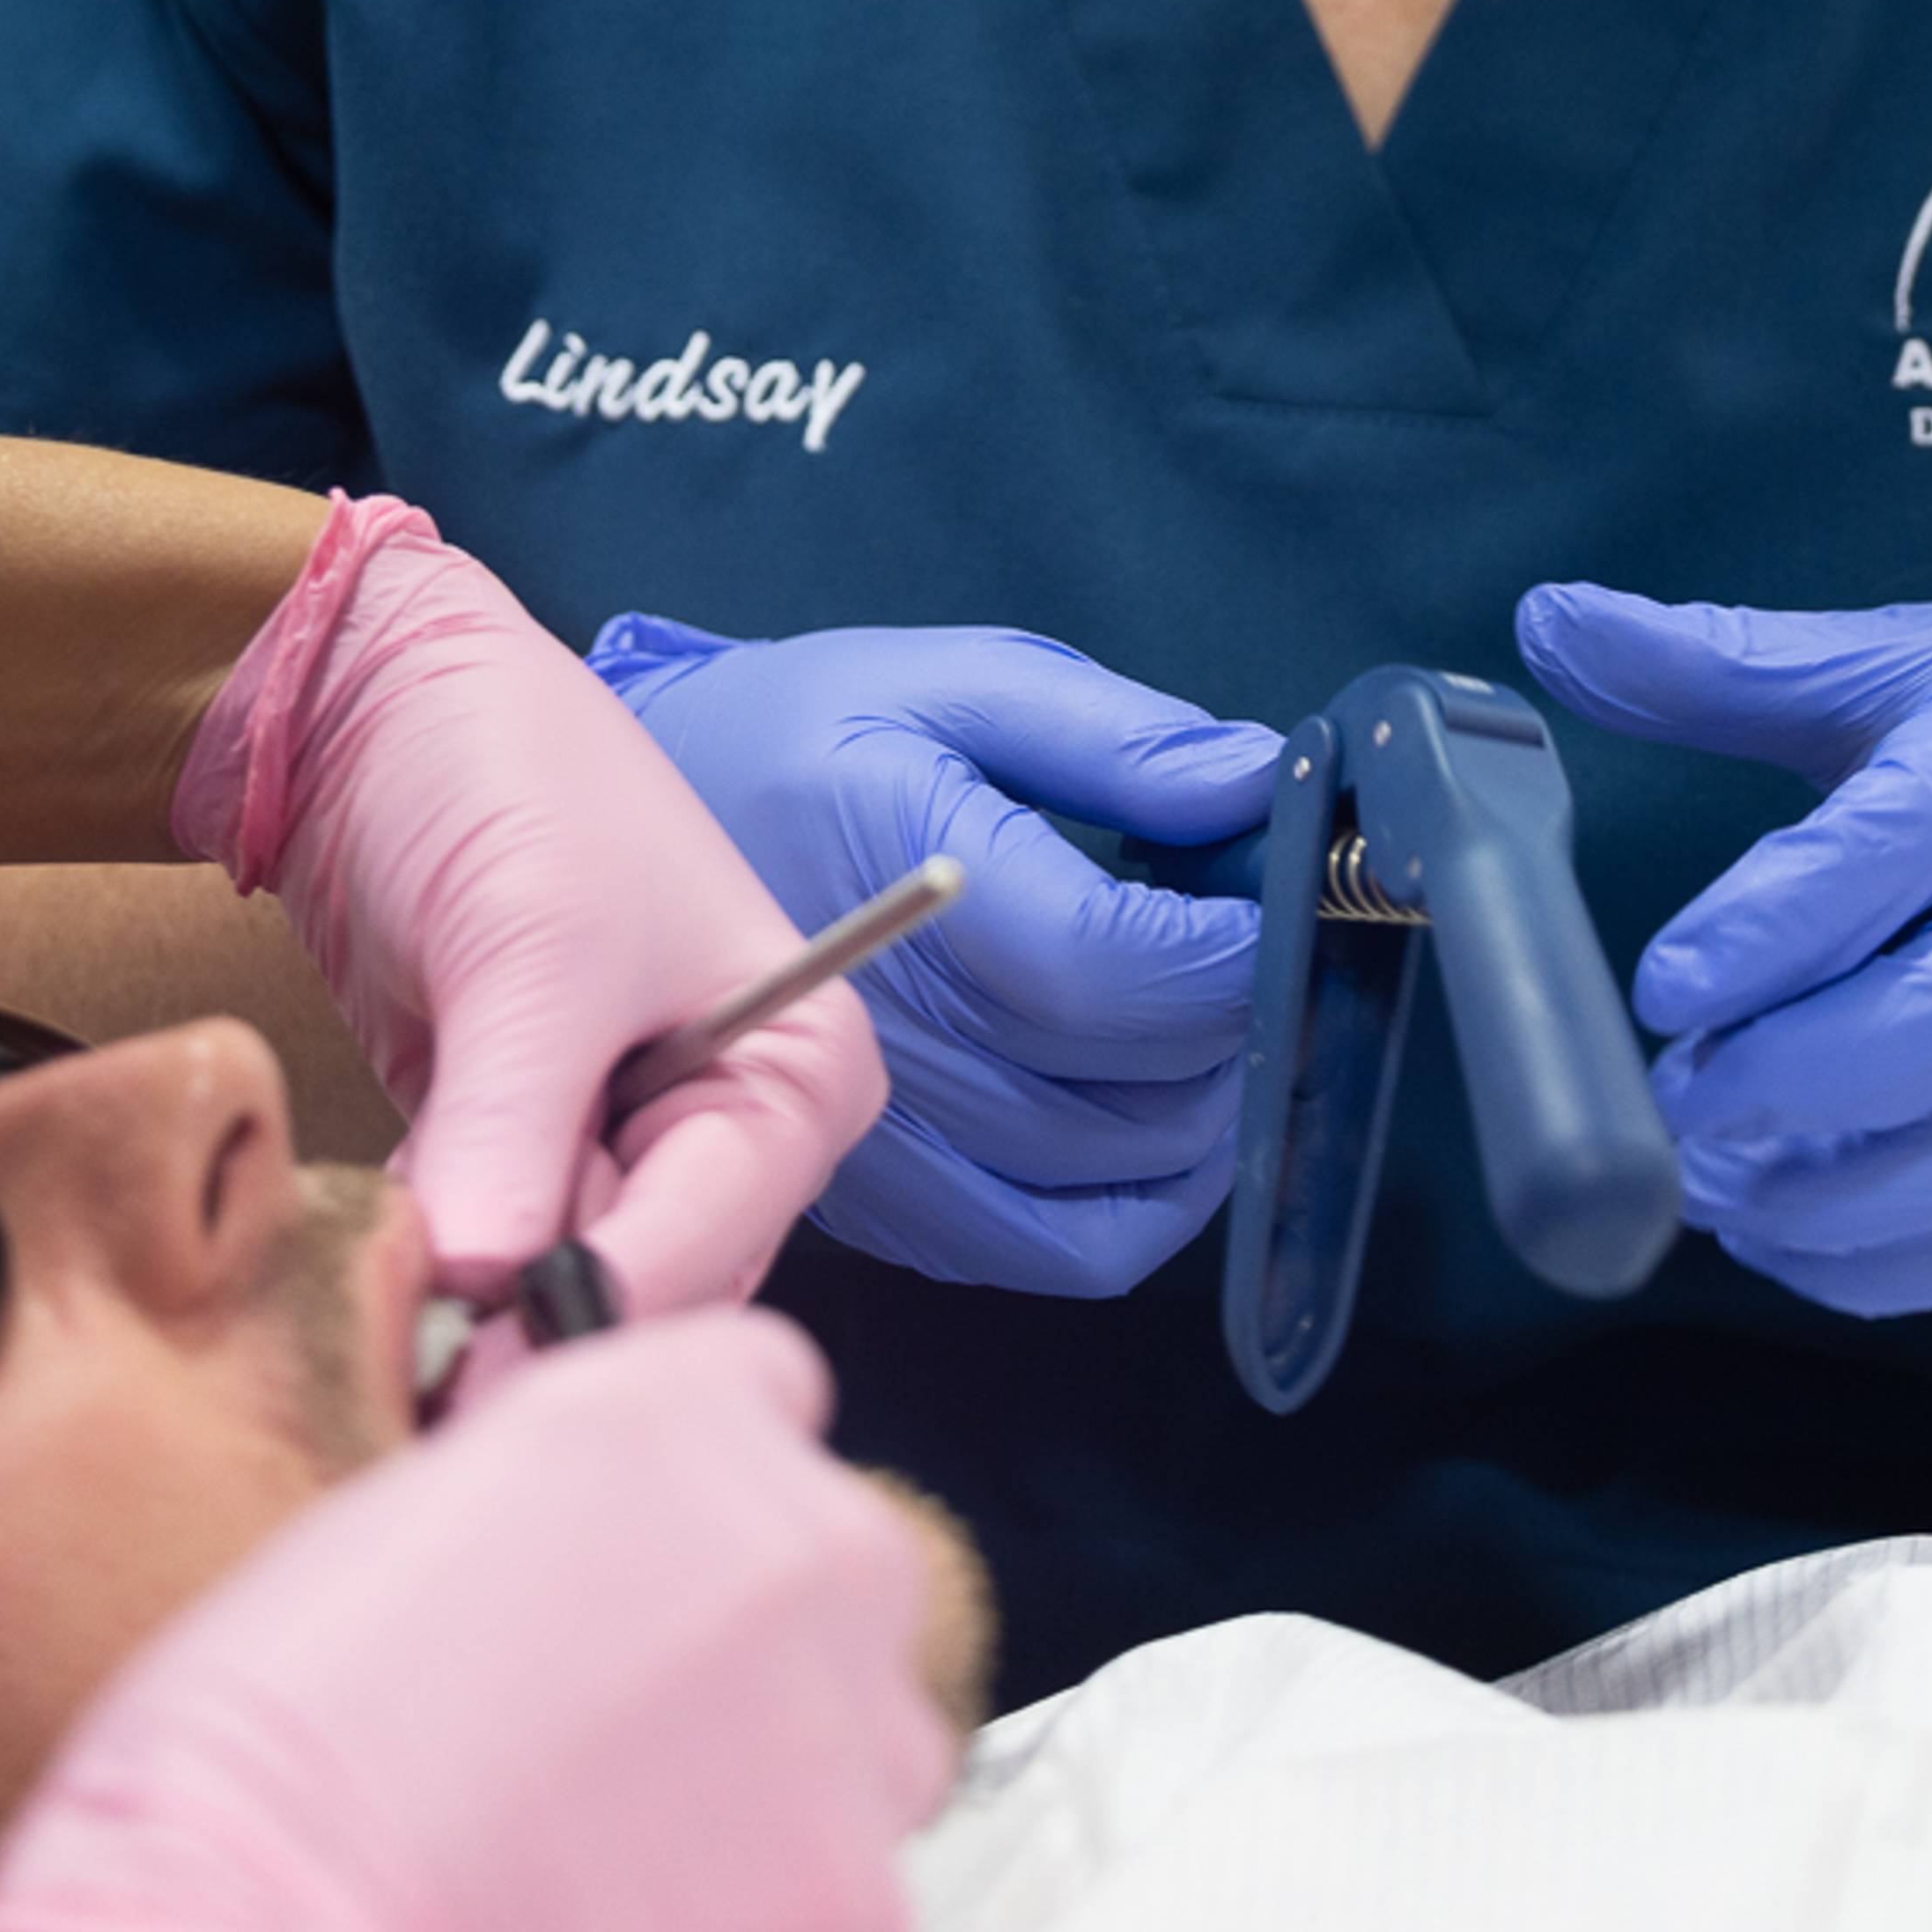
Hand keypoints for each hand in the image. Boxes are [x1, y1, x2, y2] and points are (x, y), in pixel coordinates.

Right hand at [0, 1312, 954, 1931]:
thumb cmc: (275, 1737)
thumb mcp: (415, 1508)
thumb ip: (557, 1503)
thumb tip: (587, 1555)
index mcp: (668, 1406)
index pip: (770, 1392)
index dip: (712, 1488)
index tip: (669, 1560)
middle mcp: (788, 1528)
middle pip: (838, 1570)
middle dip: (761, 1650)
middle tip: (634, 1741)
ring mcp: (841, 1708)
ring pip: (875, 1739)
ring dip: (788, 1792)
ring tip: (632, 1860)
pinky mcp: (855, 1889)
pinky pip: (857, 1908)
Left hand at [175, 499, 884, 1302]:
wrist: (374, 705)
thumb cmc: (506, 776)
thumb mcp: (530, 948)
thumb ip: (516, 1126)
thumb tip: (481, 1291)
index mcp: (794, 1070)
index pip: (710, 1239)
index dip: (592, 1309)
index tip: (473, 1368)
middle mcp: (727, 1128)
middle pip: (643, 1290)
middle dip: (527, 1321)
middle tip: (412, 1355)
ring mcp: (617, 1143)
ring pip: (555, 1290)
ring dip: (467, 1302)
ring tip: (386, 1289)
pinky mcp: (517, 1148)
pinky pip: (484, 1253)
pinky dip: (429, 1264)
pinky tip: (379, 1243)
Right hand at [586, 616, 1282, 1294]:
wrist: (647, 842)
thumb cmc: (804, 742)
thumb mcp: (955, 683)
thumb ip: (1115, 738)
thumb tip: (1255, 780)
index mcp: (912, 887)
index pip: (1109, 971)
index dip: (1230, 951)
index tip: (1283, 899)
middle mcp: (898, 1035)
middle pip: (1132, 1087)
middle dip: (1240, 1022)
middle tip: (1264, 950)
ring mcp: (887, 1140)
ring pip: (1115, 1181)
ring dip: (1209, 1112)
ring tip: (1218, 1022)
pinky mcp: (890, 1202)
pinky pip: (1058, 1248)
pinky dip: (1145, 1203)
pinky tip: (1166, 1119)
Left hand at [1516, 584, 1931, 1315]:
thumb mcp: (1911, 656)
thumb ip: (1728, 662)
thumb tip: (1547, 622)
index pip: (1911, 835)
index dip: (1785, 917)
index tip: (1665, 983)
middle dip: (1812, 1071)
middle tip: (1680, 1097)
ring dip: (1845, 1193)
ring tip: (1713, 1187)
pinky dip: (1905, 1261)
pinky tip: (1795, 1241)